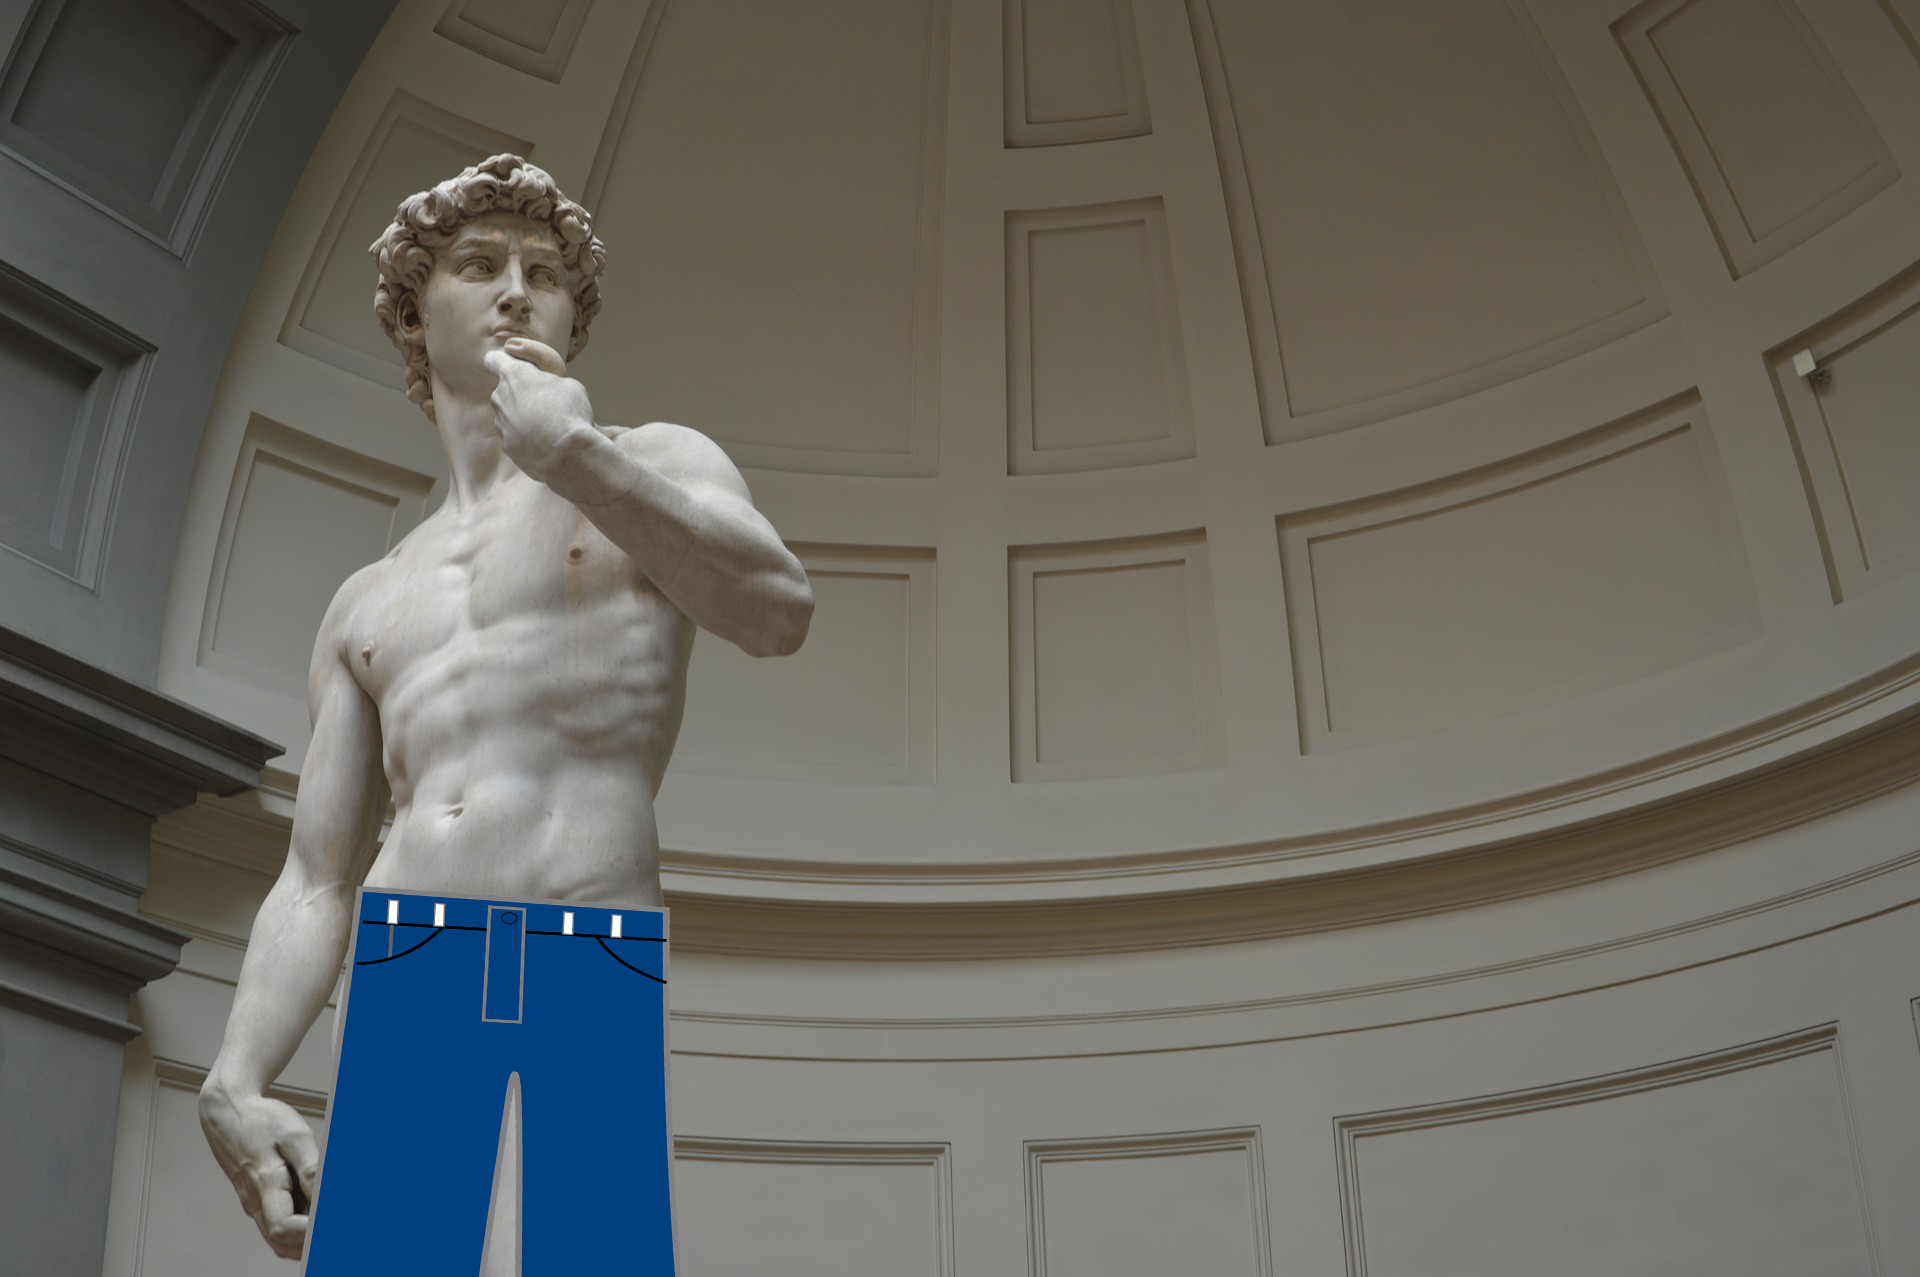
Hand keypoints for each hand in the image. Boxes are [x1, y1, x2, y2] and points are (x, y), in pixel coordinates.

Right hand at [200, 1081, 319, 1259]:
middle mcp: (255, 1201)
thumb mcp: (294, 1135)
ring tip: (328, 1225)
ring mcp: (253, 1203)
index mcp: (265, 1183)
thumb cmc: (262, 1120)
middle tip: (335, 1228)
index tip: (330, 1223)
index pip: (283, 1228)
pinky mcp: (256, 1200)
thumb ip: (310, 1168)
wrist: (228, 1112)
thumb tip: (322, 1198)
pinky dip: (295, 1232)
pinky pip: (274, 1226)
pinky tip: (314, 1218)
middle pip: (281, 1241)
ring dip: (303, 1241)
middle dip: (309, 1242)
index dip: (309, 1233)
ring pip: (277, 1239)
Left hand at [483, 337, 602, 480]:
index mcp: (514, 375)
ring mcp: (501, 423)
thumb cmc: (570, 412)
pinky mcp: (506, 446)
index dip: (500, 362)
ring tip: (550, 429)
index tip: (512, 369)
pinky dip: (527, 440)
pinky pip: (515, 438)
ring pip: (510, 416)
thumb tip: (552, 392)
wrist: (567, 454)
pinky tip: (547, 444)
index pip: (492, 360)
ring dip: (524, 419)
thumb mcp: (571, 386)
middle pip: (505, 392)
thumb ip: (552, 383)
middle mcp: (500, 397)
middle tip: (546, 405)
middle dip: (521, 396)